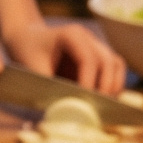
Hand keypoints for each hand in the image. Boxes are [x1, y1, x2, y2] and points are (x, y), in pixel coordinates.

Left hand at [2, 17, 126, 98]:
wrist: (26, 38)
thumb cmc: (27, 51)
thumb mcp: (33, 68)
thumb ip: (50, 86)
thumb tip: (67, 108)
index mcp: (72, 35)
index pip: (88, 59)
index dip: (89, 81)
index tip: (85, 100)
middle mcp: (88, 38)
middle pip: (108, 61)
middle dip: (105, 86)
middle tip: (97, 106)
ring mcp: (95, 46)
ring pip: (116, 64)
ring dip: (114, 85)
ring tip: (104, 105)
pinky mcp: (98, 56)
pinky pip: (114, 70)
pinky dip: (113, 84)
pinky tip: (104, 100)